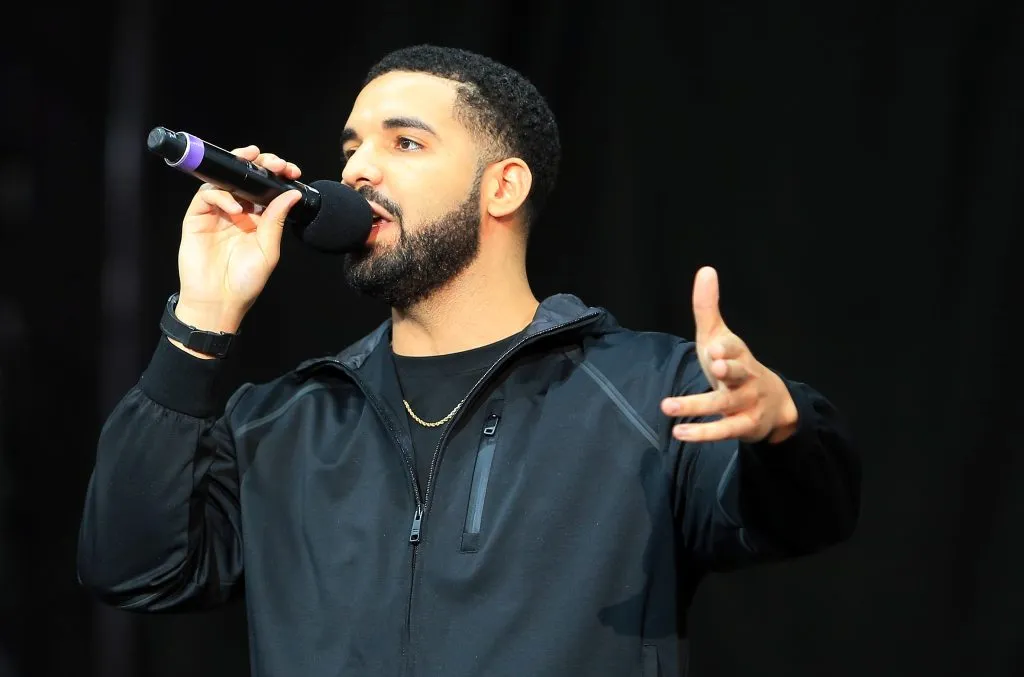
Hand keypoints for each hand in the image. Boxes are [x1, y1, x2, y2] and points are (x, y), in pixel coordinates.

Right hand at [174, 146, 302, 335]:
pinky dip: (221, 195)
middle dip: (260, 164)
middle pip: (245, 178)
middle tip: (273, 163)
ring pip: (224, 180)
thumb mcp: (268, 250)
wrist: (218, 301)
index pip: (266, 188)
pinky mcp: (197, 218)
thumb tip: (292, 194)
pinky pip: (206, 196)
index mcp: (257, 219)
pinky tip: (235, 208)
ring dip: (239, 170)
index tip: (291, 171)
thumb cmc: (244, 281)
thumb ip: (276, 220)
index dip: (277, 175)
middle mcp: (237, 212)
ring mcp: (216, 213)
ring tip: (255, 170)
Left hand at [660, 266, 798, 443]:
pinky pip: (724, 431)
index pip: (734, 348)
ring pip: (723, 405)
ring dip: (696, 405)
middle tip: (715, 366)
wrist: (773, 402)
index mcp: (738, 353)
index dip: (726, 348)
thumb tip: (705, 270)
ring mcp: (746, 403)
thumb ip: (707, 307)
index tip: (715, 347)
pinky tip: (680, 433)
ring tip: (668, 406)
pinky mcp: (744, 425)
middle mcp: (745, 377)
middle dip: (728, 370)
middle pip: (738, 373)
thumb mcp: (720, 336)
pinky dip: (703, 433)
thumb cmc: (735, 365)